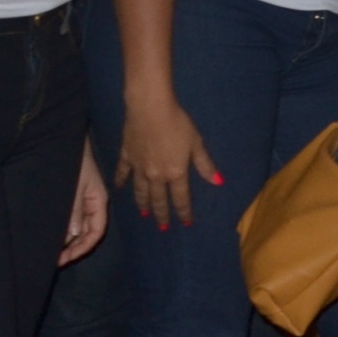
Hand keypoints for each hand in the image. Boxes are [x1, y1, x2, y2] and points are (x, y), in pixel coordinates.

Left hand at [59, 146, 108, 265]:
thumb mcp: (74, 185)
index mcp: (98, 201)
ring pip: (78, 228)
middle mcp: (93, 204)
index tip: (65, 259)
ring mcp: (83, 200)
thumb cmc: (73, 160)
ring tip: (51, 251)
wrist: (63, 139)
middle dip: (73, 248)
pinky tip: (52, 235)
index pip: (96, 232)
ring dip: (67, 241)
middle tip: (54, 260)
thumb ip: (74, 210)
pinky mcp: (72, 197)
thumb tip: (72, 236)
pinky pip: (71, 219)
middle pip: (87, 233)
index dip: (82, 248)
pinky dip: (63, 230)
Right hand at [117, 97, 220, 226]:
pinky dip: (121, 181)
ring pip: (140, 191)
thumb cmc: (178, 123)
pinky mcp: (126, 156)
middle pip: (159, 199)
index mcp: (176, 173)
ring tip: (144, 215)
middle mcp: (156, 175)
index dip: (183, 212)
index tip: (185, 224)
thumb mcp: (196, 143)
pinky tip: (119, 189)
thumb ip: (205, 165)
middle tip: (162, 228)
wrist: (149, 108)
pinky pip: (122, 173)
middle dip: (162, 214)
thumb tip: (218, 182)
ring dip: (143, 204)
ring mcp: (139, 167)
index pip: (181, 198)